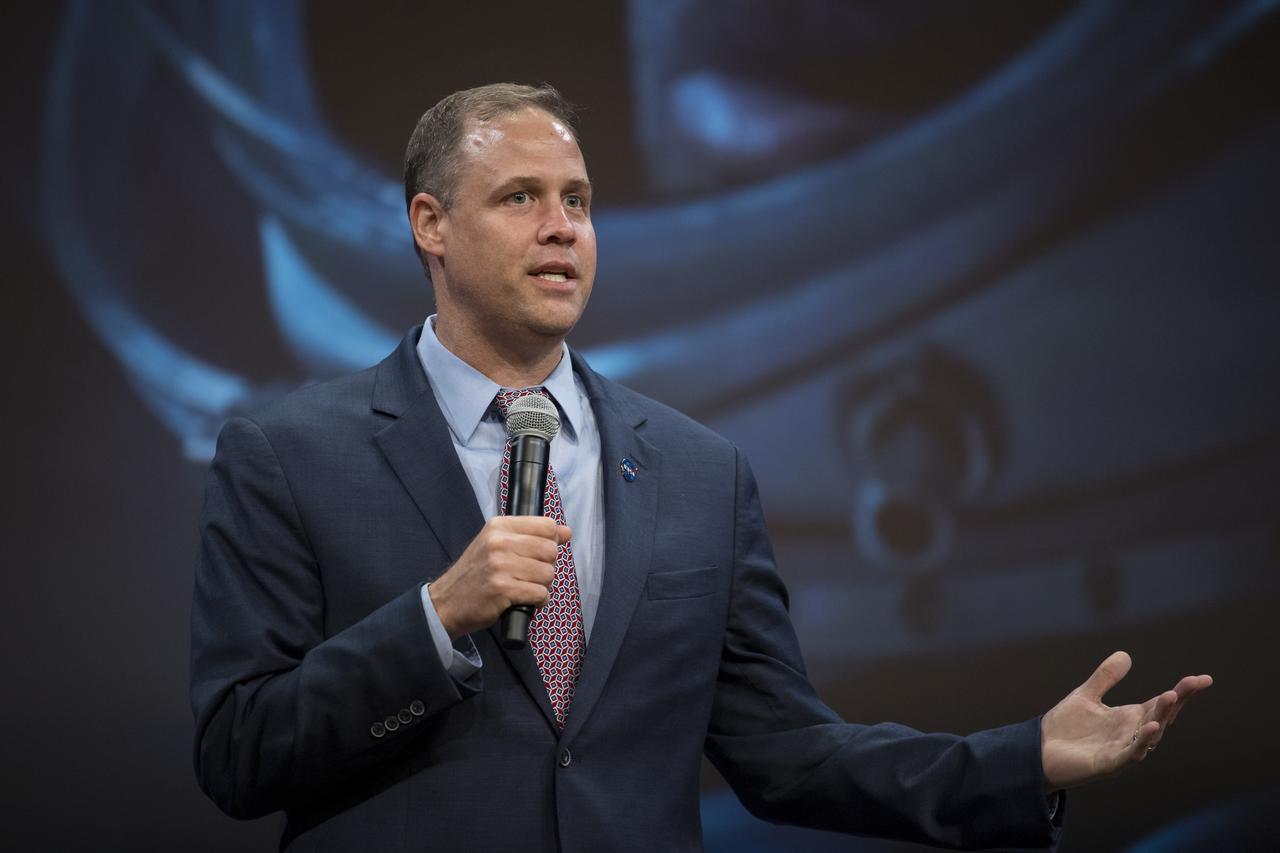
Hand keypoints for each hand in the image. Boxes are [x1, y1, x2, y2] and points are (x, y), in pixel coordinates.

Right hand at [428, 516, 570, 639]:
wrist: (446, 602)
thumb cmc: (476, 574)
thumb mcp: (497, 545)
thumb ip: (531, 536)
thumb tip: (566, 532)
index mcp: (499, 526)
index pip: (546, 525)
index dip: (551, 542)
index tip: (539, 554)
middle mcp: (499, 542)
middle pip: (550, 550)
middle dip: (546, 567)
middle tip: (529, 575)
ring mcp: (500, 565)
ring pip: (548, 574)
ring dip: (542, 586)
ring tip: (523, 588)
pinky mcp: (502, 589)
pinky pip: (540, 594)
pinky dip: (538, 601)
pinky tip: (523, 600)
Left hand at [1040, 651, 1211, 790]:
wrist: (1039, 752)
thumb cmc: (1065, 728)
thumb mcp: (1085, 696)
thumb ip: (1105, 678)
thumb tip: (1126, 655)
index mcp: (1129, 718)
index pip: (1161, 703)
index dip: (1182, 692)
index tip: (1203, 679)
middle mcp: (1131, 734)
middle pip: (1161, 717)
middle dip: (1176, 700)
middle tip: (1191, 684)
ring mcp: (1122, 750)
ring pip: (1149, 735)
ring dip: (1161, 716)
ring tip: (1170, 696)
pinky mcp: (1108, 764)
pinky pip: (1130, 754)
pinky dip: (1142, 742)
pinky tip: (1151, 727)